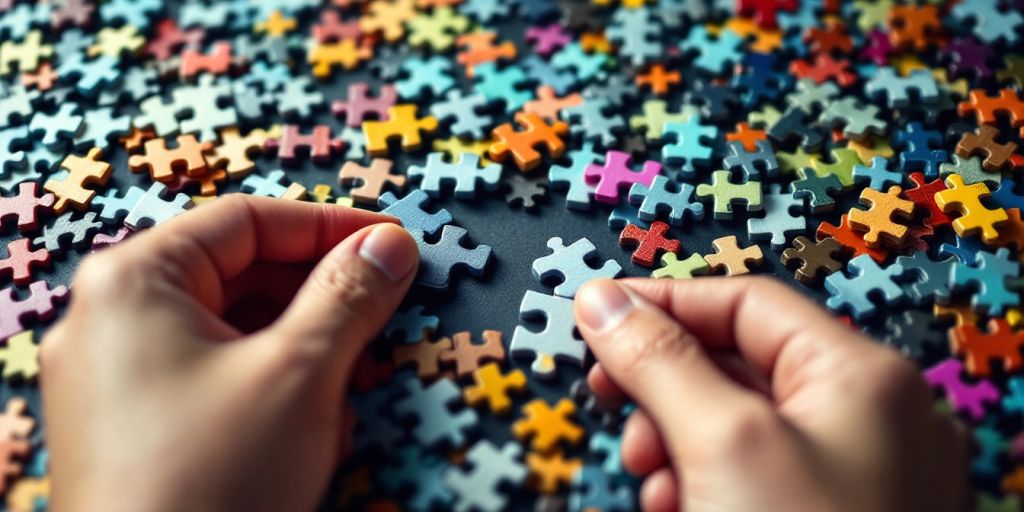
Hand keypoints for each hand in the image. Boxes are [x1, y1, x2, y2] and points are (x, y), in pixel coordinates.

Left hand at [41, 195, 418, 510]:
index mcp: (133, 285)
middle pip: (239, 274)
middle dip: (318, 295)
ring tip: (344, 385)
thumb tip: (389, 247)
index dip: (330, 226)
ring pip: (233, 330)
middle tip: (382, 305)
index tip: (391, 242)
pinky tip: (309, 427)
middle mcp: (112, 323)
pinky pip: (216, 379)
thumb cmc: (206, 487)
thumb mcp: (299, 374)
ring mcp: (118, 379)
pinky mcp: (137, 428)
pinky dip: (271, 388)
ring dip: (301, 349)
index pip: (247, 221)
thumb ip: (349, 296)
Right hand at [574, 277, 967, 511]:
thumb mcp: (722, 444)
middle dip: (664, 386)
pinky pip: (747, 477)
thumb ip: (660, 361)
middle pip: (737, 365)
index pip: (746, 303)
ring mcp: (849, 477)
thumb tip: (603, 301)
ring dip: (674, 443)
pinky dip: (699, 484)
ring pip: (733, 426)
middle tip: (609, 397)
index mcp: (862, 378)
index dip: (664, 304)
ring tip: (653, 482)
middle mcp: (865, 421)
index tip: (596, 316)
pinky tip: (675, 509)